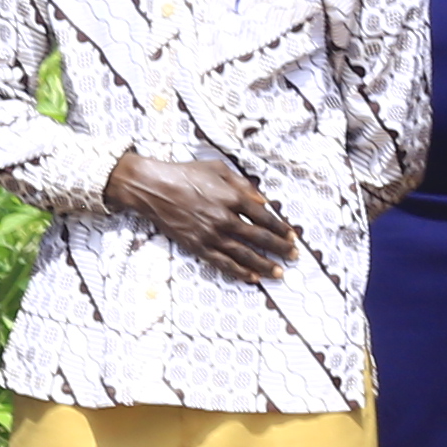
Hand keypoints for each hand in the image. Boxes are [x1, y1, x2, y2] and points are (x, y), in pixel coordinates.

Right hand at [104, 150, 299, 282]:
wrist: (153, 188)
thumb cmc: (184, 173)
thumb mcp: (218, 168)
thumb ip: (243, 184)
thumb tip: (262, 201)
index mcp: (233, 197)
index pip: (265, 217)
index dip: (281, 228)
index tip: (292, 237)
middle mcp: (225, 218)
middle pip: (260, 238)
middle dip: (280, 249)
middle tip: (293, 257)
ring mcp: (211, 234)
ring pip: (244, 254)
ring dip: (264, 265)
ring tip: (279, 273)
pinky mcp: (197, 245)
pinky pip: (222, 262)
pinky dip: (239, 271)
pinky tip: (252, 277)